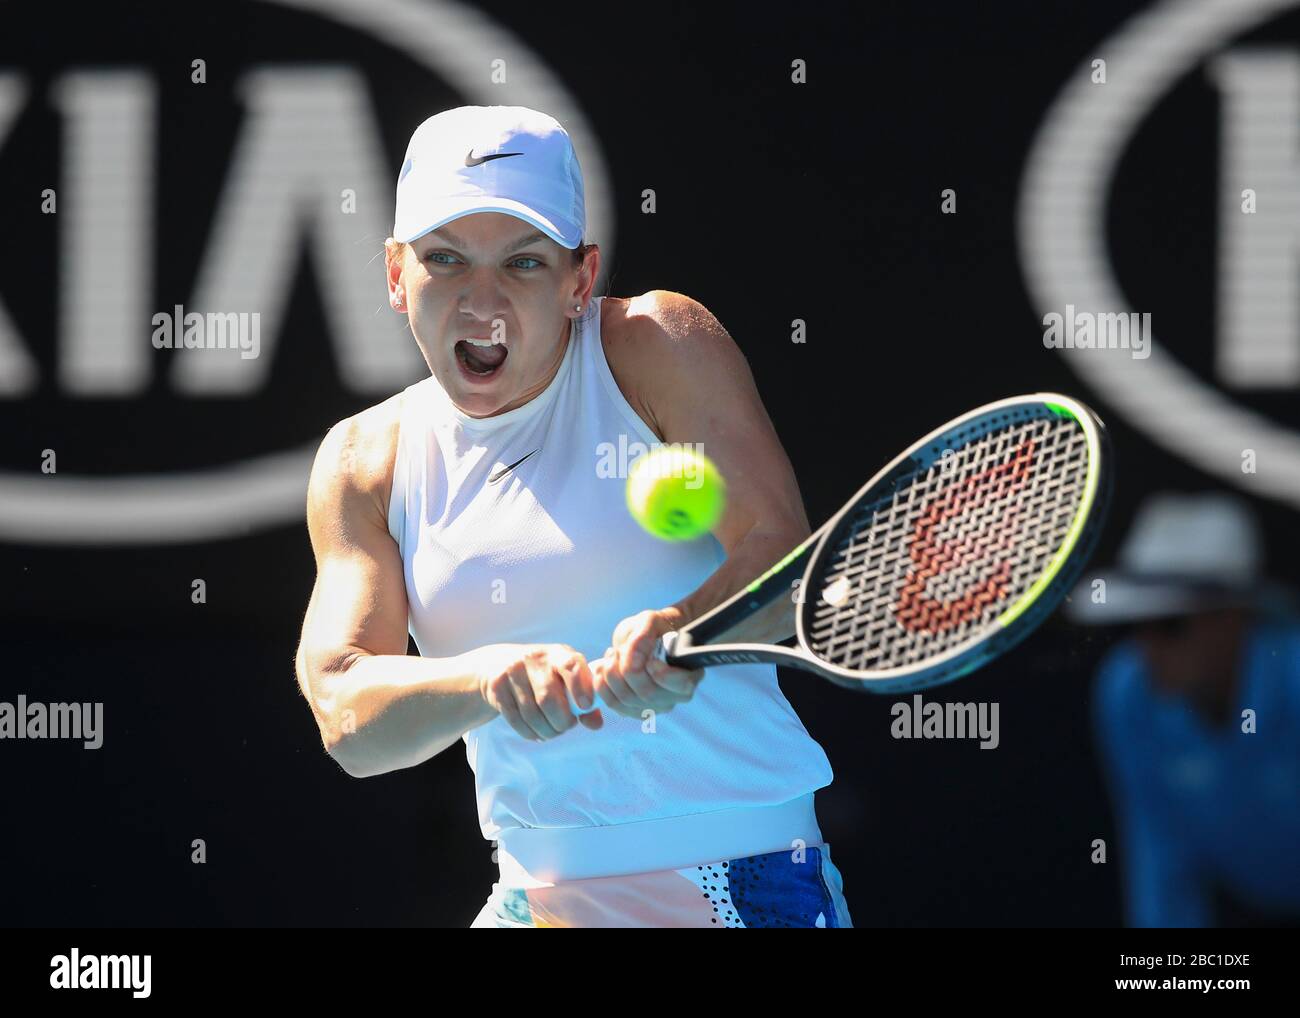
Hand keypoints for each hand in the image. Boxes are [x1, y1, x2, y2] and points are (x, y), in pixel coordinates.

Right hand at [475, 643, 603, 740]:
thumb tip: (596, 724)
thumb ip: (585, 701)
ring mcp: (513, 672)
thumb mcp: (566, 679)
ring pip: (532, 714)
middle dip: (562, 722)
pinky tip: (537, 732)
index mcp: (558, 654)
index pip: (571, 666)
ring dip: (547, 731)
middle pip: (549, 699)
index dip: (580, 688)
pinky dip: (530, 733)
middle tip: (566, 726)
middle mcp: (534, 659)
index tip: (585, 706)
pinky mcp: (497, 688)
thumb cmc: (546, 676)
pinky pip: (516, 720)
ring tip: (552, 731)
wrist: (499, 665)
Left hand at [593, 608, 705, 718]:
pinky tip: (603, 669)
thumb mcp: (649, 622)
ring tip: (609, 655)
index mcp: (691, 674)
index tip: (650, 660)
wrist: (646, 638)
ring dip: (611, 675)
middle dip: (625, 670)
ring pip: (627, 700)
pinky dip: (602, 686)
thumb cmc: (653, 629)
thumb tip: (632, 662)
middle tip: (617, 650)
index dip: (663, 674)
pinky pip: (615, 704)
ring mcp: (656, 707)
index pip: (682, 685)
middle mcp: (676, 696)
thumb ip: (642, 639)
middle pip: (647, 694)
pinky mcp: (636, 710)